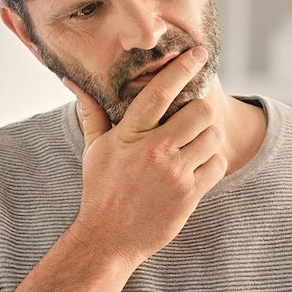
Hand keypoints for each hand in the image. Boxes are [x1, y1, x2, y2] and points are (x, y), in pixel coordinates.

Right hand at [61, 47, 227, 265]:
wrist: (109, 238)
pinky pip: (217, 165)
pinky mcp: (189, 194)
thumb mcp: (94, 150)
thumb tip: (73, 82)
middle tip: (195, 117)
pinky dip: (213, 162)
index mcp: (129, 135)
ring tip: (195, 143)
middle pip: (199, 112)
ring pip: (212, 137)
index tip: (198, 54)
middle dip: (201, 110)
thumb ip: (92, 113)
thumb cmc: (100, 190)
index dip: (181, 68)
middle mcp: (153, 151)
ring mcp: (174, 173)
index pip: (159, 92)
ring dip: (209, 137)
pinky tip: (198, 165)